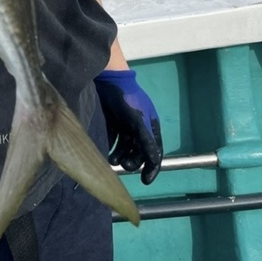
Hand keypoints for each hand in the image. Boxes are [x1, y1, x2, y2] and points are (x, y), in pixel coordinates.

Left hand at [95, 68, 162, 184]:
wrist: (110, 80)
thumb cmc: (128, 101)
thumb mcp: (139, 123)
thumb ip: (146, 142)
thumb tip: (154, 162)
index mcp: (150, 127)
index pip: (155, 152)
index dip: (152, 167)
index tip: (145, 180)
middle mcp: (140, 127)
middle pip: (139, 151)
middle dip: (133, 160)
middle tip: (124, 165)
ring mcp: (125, 123)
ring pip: (125, 146)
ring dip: (121, 156)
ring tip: (112, 161)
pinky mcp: (112, 120)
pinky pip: (114, 138)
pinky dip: (111, 146)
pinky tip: (106, 152)